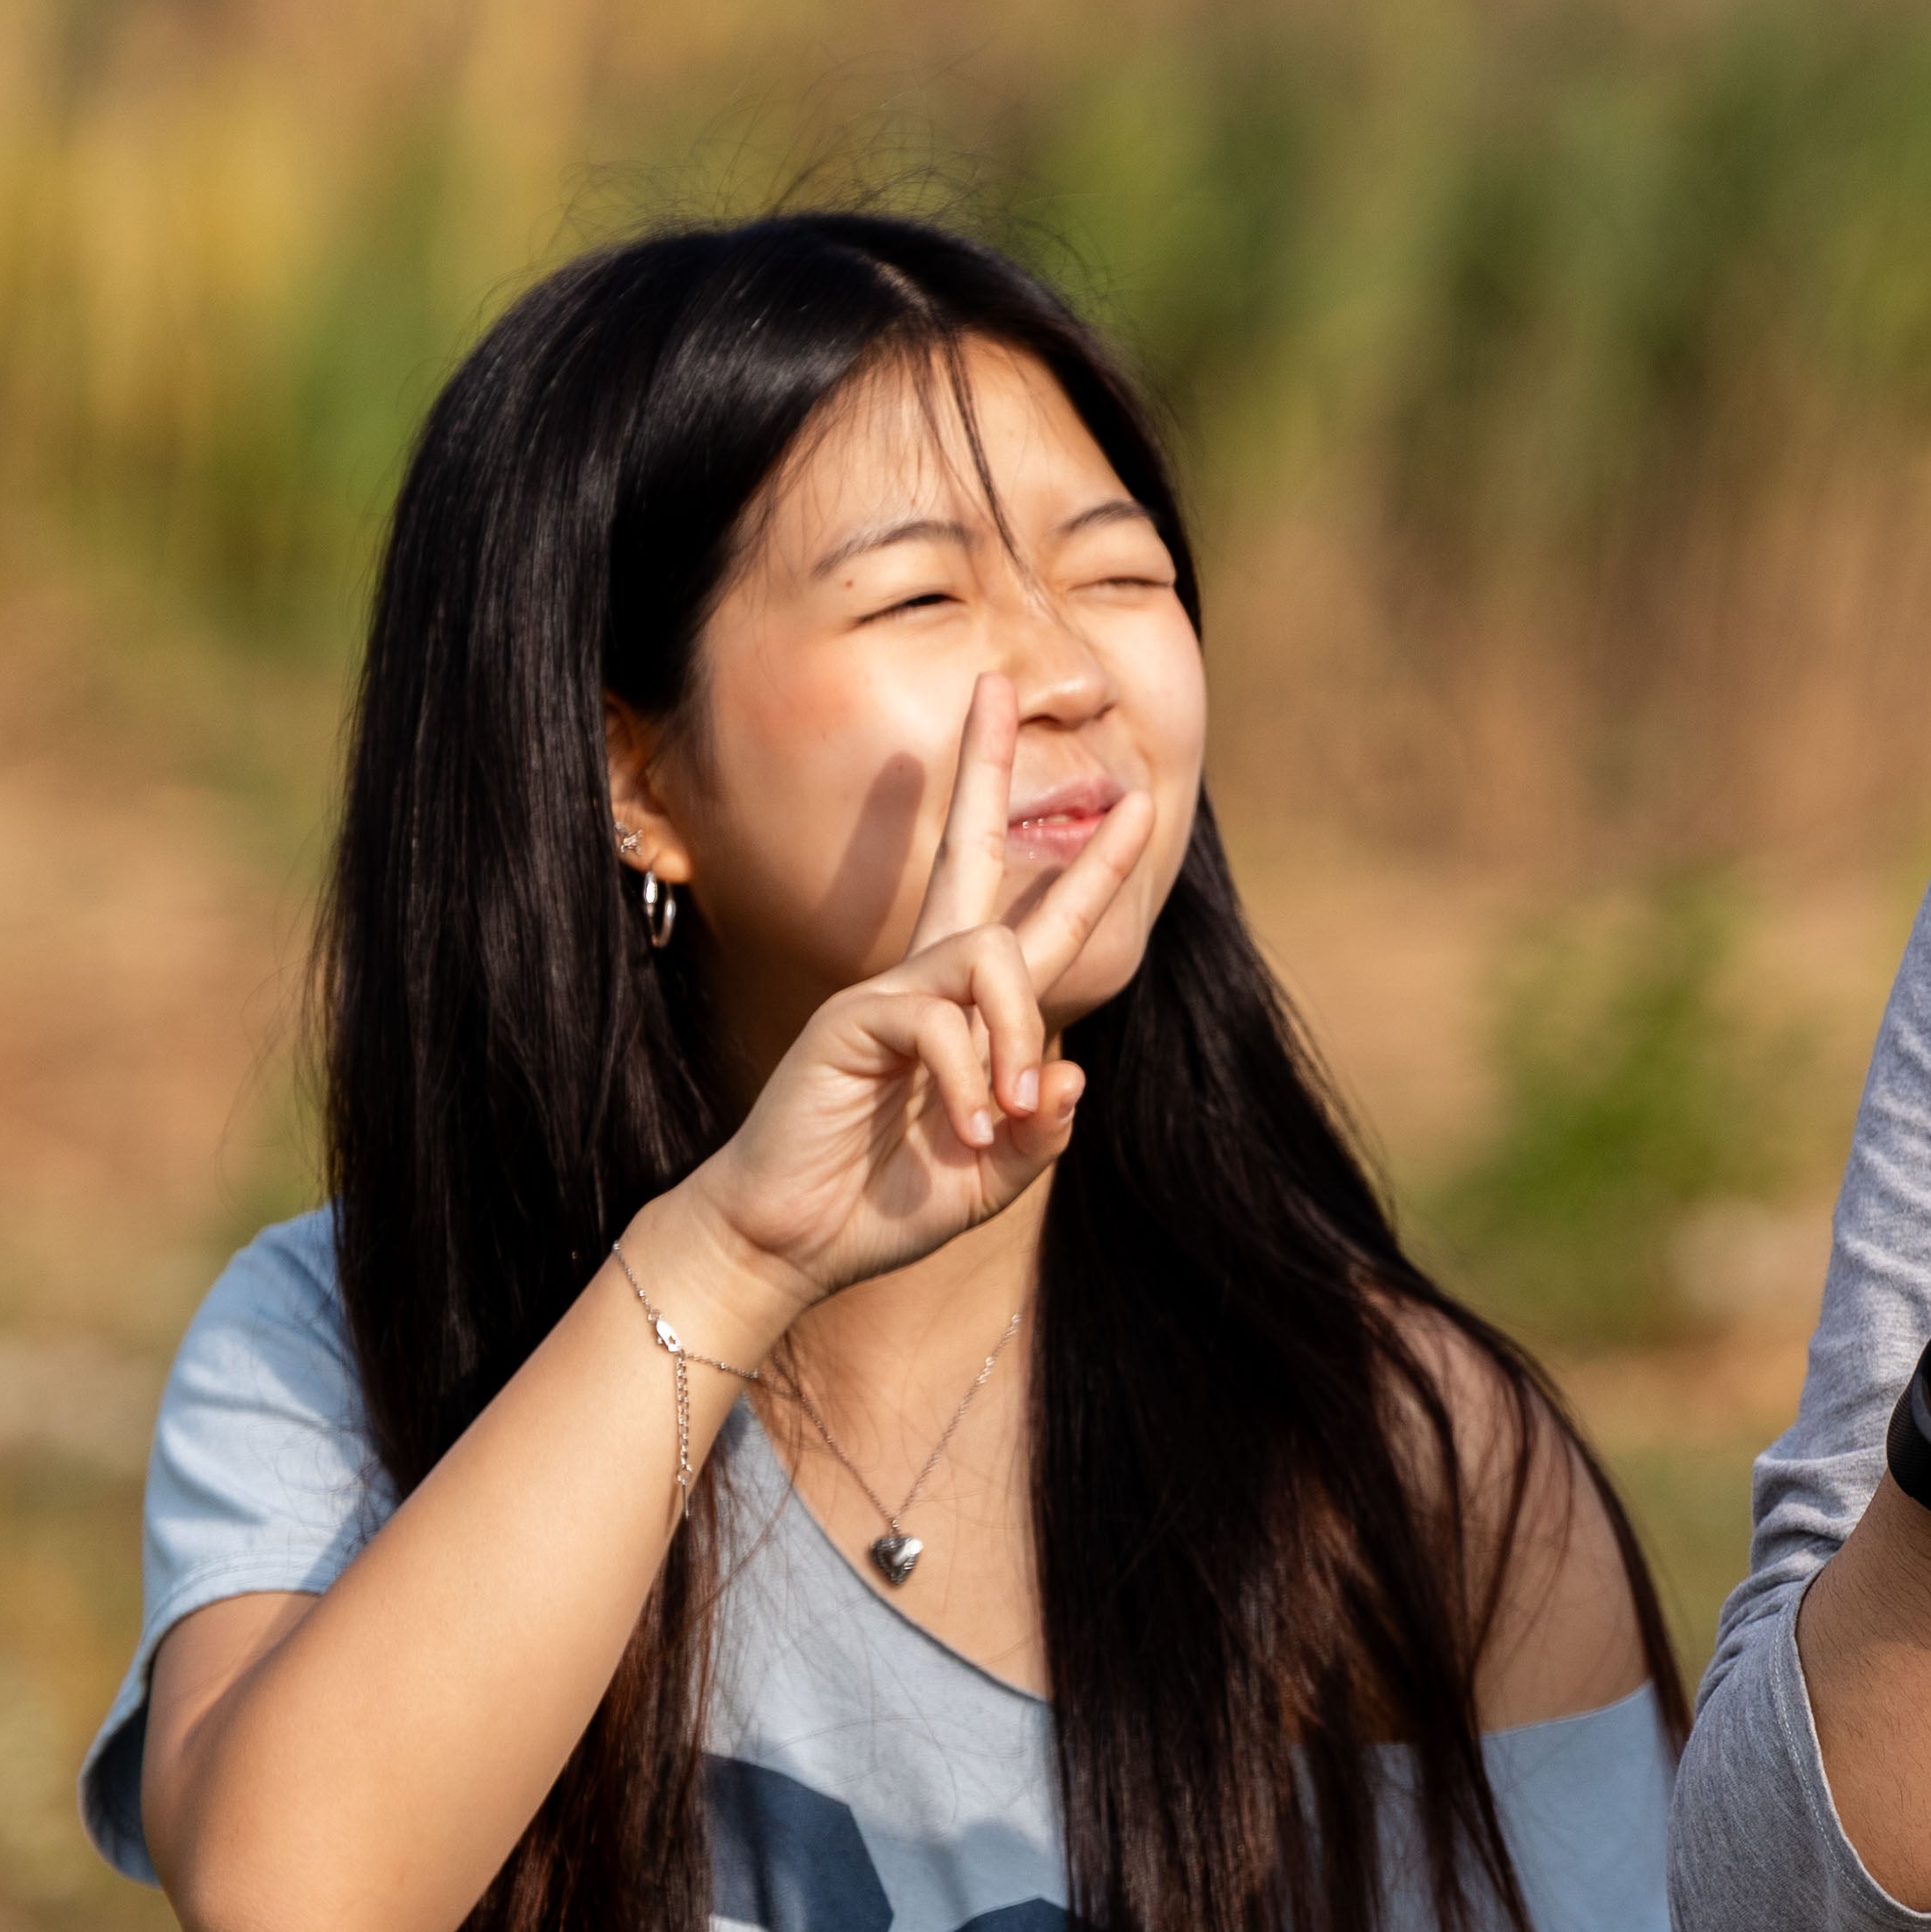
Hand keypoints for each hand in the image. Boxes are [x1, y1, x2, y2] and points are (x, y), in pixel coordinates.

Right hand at [679, 674, 1162, 1327]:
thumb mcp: (992, 1176)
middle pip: (965, 854)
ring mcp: (884, 993)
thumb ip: (1041, 1130)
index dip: (1090, 872)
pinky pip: (941, 1020)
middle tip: (1004, 687)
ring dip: (1018, 1036)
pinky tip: (968, 1133)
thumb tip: (1076, 1070)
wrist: (790, 1244)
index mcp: (964, 1013)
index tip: (1140, 809)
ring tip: (1009, 1116)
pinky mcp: (853, 1019)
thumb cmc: (882, 1205)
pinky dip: (972, 1080)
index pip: (1037, 927)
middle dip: (986, 770)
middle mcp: (924, 983)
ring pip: (990, 958)